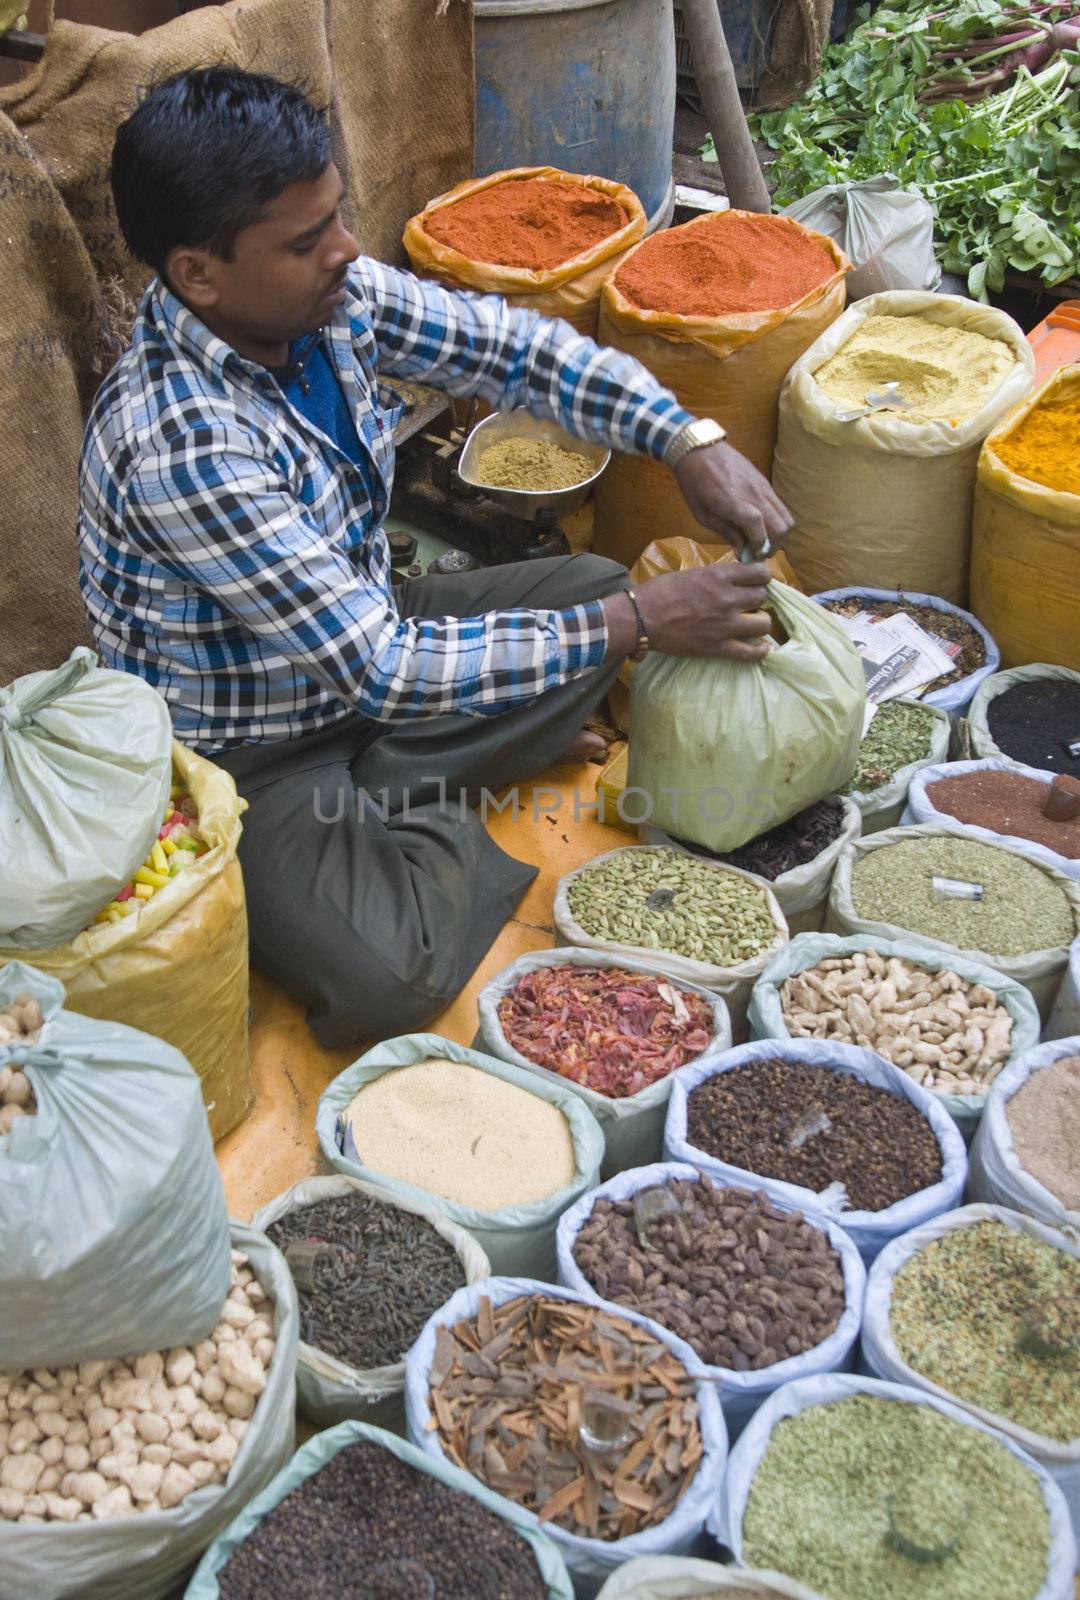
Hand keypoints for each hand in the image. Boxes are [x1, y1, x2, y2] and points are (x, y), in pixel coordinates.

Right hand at [636, 560, 773, 661]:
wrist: (640, 619)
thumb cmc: (659, 592)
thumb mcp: (691, 573)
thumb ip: (714, 577)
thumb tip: (730, 580)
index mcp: (719, 576)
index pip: (760, 572)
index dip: (762, 577)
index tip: (758, 581)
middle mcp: (728, 598)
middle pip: (762, 596)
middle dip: (758, 598)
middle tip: (749, 603)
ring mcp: (725, 625)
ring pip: (764, 623)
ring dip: (760, 622)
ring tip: (752, 623)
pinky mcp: (718, 647)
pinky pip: (751, 652)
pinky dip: (760, 651)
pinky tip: (761, 648)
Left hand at [673, 439, 792, 557]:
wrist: (701, 449)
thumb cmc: (695, 484)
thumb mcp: (703, 514)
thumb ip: (727, 532)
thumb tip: (743, 553)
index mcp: (732, 501)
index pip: (758, 526)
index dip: (759, 545)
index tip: (751, 555)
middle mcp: (754, 494)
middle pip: (781, 526)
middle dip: (772, 546)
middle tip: (757, 552)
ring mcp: (764, 487)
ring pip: (786, 517)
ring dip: (777, 534)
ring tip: (761, 541)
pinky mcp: (766, 483)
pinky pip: (781, 507)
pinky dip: (776, 521)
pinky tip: (761, 525)